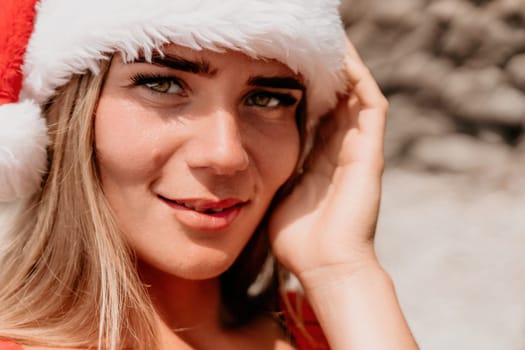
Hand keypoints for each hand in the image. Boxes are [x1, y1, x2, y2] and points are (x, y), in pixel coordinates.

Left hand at [269, 39, 387, 285]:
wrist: (324, 266)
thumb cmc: (298, 239)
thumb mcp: (277, 195)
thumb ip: (271, 173)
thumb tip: (244, 160)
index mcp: (321, 158)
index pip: (317, 110)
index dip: (306, 84)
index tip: (286, 60)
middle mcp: (342, 148)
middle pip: (338, 94)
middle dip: (323, 66)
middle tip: (305, 37)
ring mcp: (359, 148)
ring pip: (356, 92)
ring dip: (343, 63)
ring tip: (325, 35)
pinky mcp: (370, 151)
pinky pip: (369, 103)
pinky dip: (357, 77)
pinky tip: (340, 53)